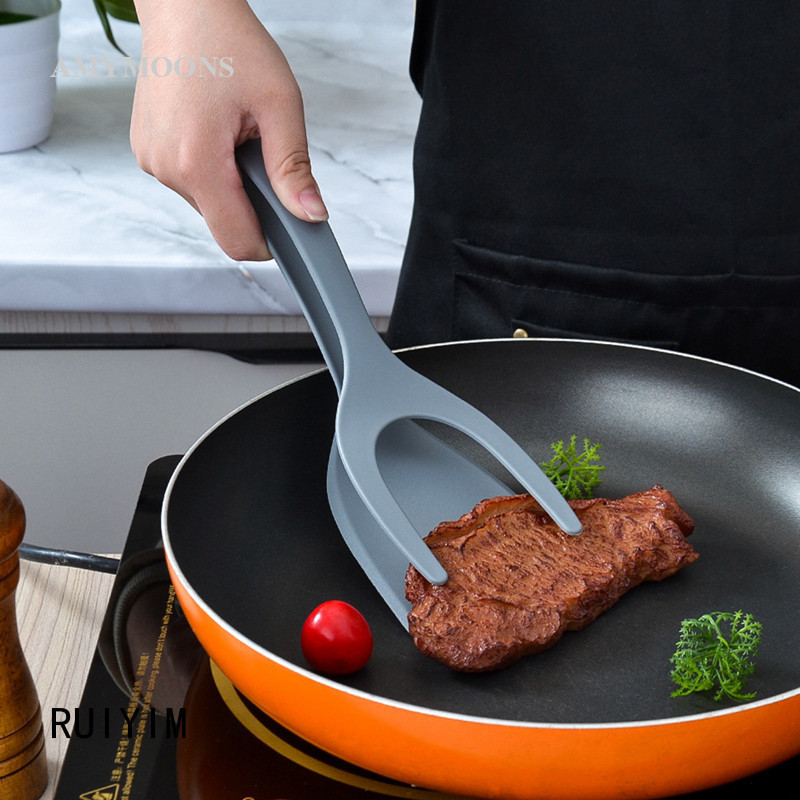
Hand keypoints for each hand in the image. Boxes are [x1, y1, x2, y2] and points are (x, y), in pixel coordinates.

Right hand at [130, 0, 327, 260]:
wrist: (184, 4)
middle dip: (253, 202)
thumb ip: (294, 169)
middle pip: (224, 224)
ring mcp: (151, 161)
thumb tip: (311, 215)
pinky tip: (215, 130)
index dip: (271, 242)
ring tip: (235, 132)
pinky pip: (191, 182)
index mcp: (195, 162)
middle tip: (261, 150)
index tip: (290, 223)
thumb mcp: (279, 105)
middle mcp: (165, 168)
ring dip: (232, 183)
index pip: (237, 241)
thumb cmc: (228, 40)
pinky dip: (212, 169)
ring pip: (209, 204)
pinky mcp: (148, 152)